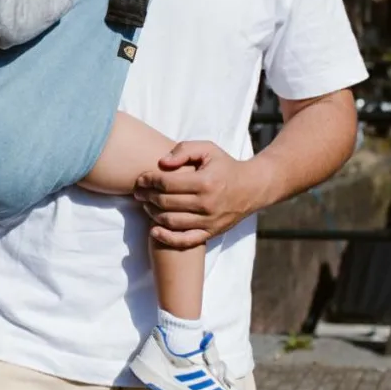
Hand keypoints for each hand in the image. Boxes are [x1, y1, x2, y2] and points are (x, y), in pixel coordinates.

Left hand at [134, 141, 264, 249]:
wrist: (252, 188)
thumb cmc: (225, 166)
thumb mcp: (208, 149)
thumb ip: (183, 150)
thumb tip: (161, 163)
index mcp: (205, 181)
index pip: (167, 183)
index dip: (149, 180)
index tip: (141, 179)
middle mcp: (207, 203)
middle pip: (166, 203)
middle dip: (147, 196)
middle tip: (139, 192)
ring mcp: (209, 221)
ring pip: (171, 221)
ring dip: (152, 214)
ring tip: (146, 205)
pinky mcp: (211, 233)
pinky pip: (184, 240)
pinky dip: (166, 237)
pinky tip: (154, 230)